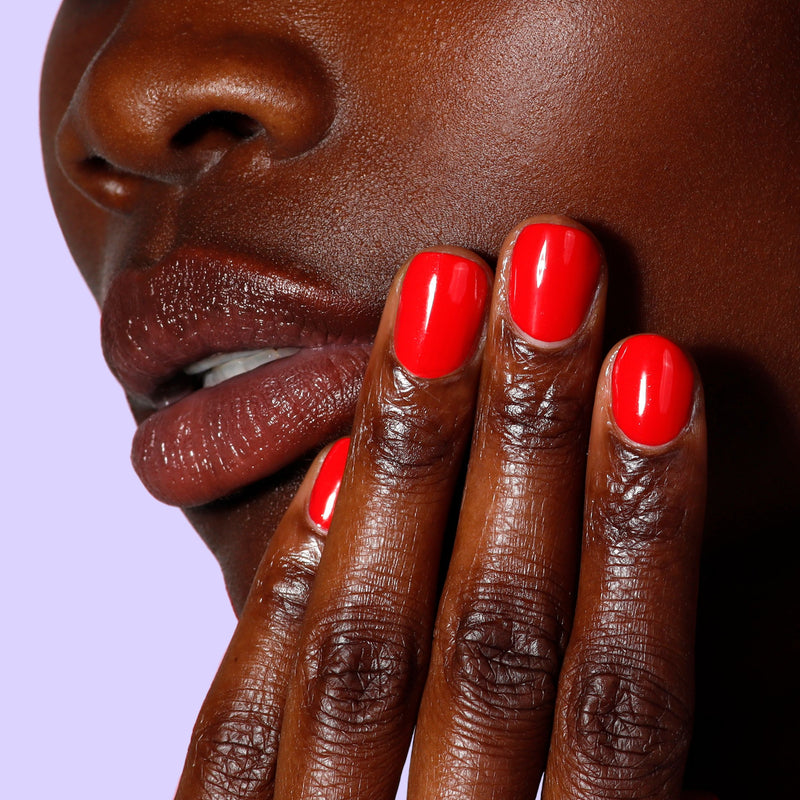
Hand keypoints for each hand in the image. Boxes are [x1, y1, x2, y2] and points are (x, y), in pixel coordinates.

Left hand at [175, 216, 707, 799]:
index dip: (648, 534)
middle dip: (530, 444)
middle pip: (495, 645)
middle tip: (551, 268)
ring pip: (367, 655)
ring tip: (443, 296)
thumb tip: (646, 585)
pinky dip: (292, 587)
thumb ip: (619, 766)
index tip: (654, 370)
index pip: (625, 704)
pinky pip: (241, 725)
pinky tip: (329, 453)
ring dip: (413, 464)